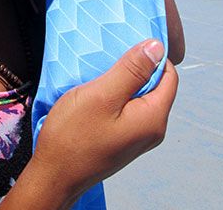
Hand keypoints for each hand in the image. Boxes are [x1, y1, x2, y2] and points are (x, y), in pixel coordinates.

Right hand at [25, 39, 178, 201]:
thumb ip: (132, 69)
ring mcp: (137, 138)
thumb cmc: (73, 138)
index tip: (126, 49)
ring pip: (138, 98)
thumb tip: (157, 47)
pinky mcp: (123, 141)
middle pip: (155, 86)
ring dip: (121, 84)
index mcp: (154, 118)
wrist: (53, 176)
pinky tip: (95, 98)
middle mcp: (152, 130)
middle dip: (135, 70)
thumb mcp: (102, 94)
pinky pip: (127, 111)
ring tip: (98, 80)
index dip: (151, 57)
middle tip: (108, 63)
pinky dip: (114, 99)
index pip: (169, 76)